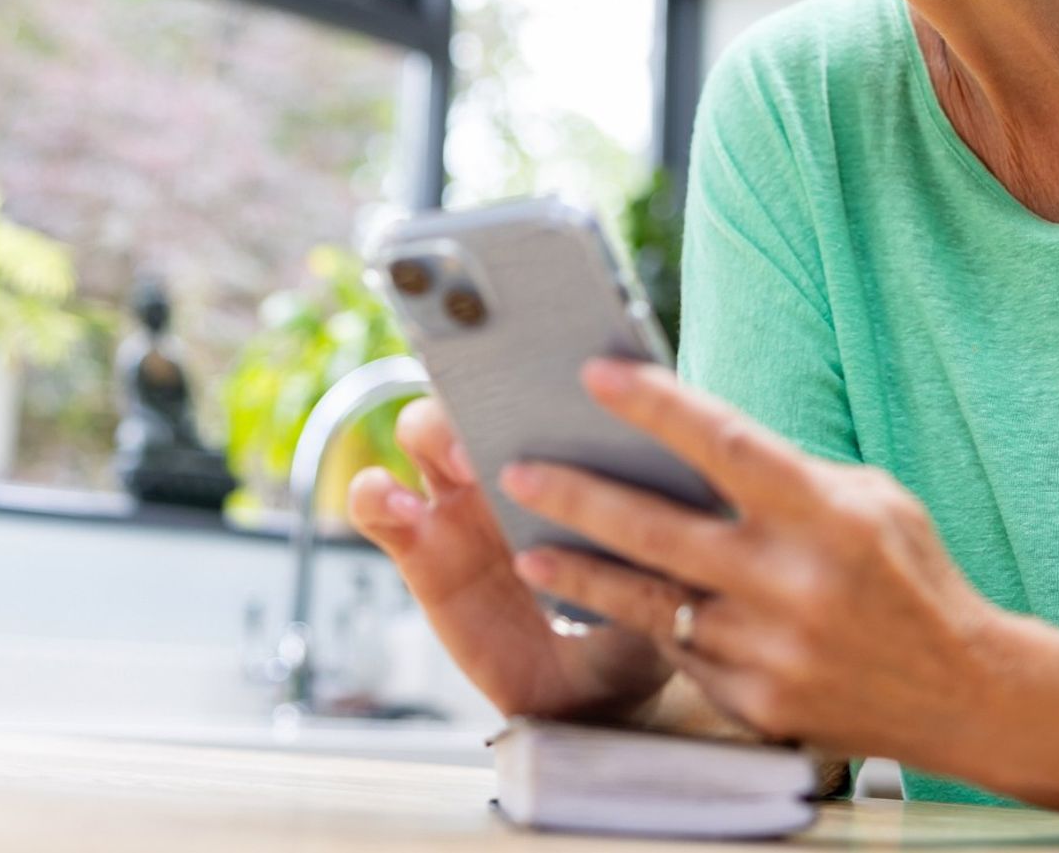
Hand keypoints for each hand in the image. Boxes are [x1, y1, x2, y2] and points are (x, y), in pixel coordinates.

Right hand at [346, 396, 671, 722]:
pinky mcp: (419, 546)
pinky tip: (398, 509)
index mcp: (575, 448)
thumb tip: (682, 481)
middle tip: (507, 416)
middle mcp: (513, 460)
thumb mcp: (662, 578)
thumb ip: (660, 534)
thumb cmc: (636, 617)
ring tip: (461, 464)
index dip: (550, 365)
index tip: (562, 374)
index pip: (552, 381)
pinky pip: (380, 506)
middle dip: (490, 389)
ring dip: (432, 430)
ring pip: (423, 430)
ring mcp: (461, 499)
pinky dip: (377, 496)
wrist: (592, 694)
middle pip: (481, 391)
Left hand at [495, 356, 1002, 764]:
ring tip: (529, 551)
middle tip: (518, 471)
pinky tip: (610, 604)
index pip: (722, 443)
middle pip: (656, 529)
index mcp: (824, 513)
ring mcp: (767, 649)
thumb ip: (787, 477)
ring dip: (582, 575)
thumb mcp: (868, 499)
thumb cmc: (913, 576)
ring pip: (648, 602)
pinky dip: (647, 625)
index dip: (654, 404)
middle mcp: (789, 582)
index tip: (595, 373)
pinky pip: (682, 653)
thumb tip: (695, 447)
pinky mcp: (754, 702)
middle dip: (577, 496)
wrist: (966, 693)